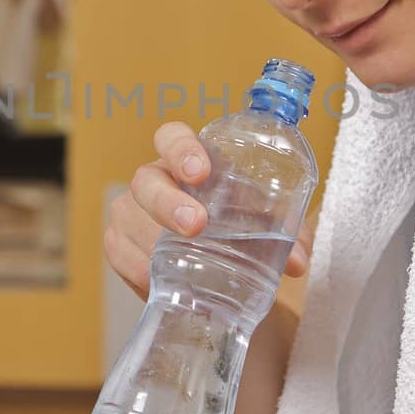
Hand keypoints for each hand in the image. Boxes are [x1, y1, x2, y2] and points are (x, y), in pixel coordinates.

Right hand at [104, 122, 313, 300]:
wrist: (218, 274)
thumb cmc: (241, 232)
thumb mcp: (267, 228)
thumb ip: (287, 236)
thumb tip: (297, 259)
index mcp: (190, 162)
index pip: (172, 137)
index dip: (181, 148)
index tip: (200, 171)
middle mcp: (157, 180)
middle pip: (146, 180)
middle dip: (167, 201)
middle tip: (196, 226)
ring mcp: (133, 212)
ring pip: (127, 215)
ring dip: (151, 238)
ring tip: (179, 261)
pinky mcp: (120, 244)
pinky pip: (117, 250)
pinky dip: (135, 265)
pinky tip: (153, 277)